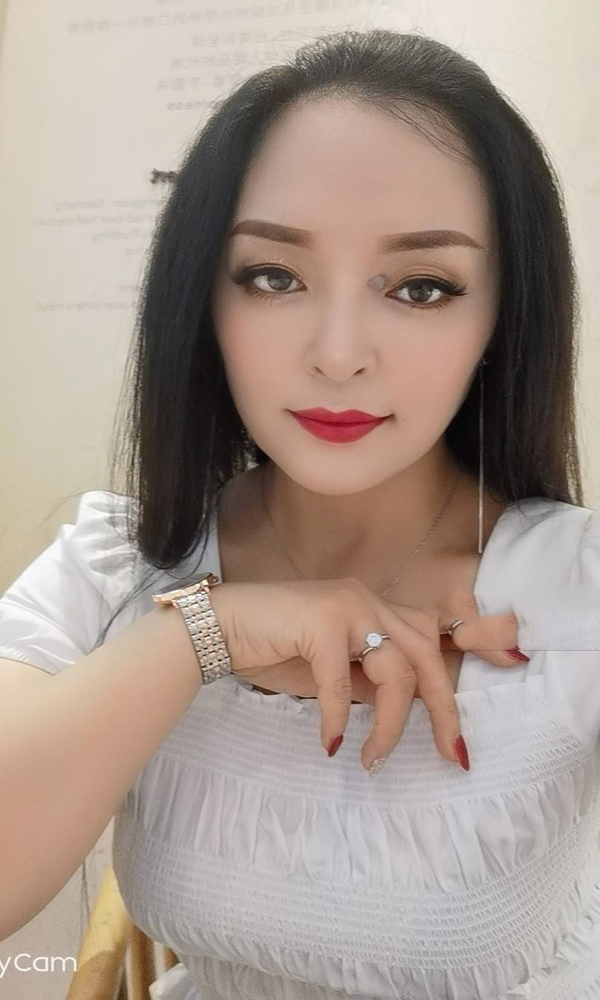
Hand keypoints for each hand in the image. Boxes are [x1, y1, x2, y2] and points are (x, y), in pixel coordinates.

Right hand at [209, 578, 523, 771]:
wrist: (218, 629)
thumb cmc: (273, 648)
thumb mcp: (332, 670)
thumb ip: (367, 681)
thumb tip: (395, 711)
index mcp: (374, 607)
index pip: (429, 640)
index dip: (452, 684)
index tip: (460, 737)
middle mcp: (368, 600)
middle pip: (426, 655)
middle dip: (443, 709)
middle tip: (449, 754)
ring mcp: (347, 606)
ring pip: (396, 670)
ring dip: (389, 724)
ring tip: (372, 760)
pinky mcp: (320, 621)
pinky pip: (342, 682)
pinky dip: (336, 718)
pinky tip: (329, 744)